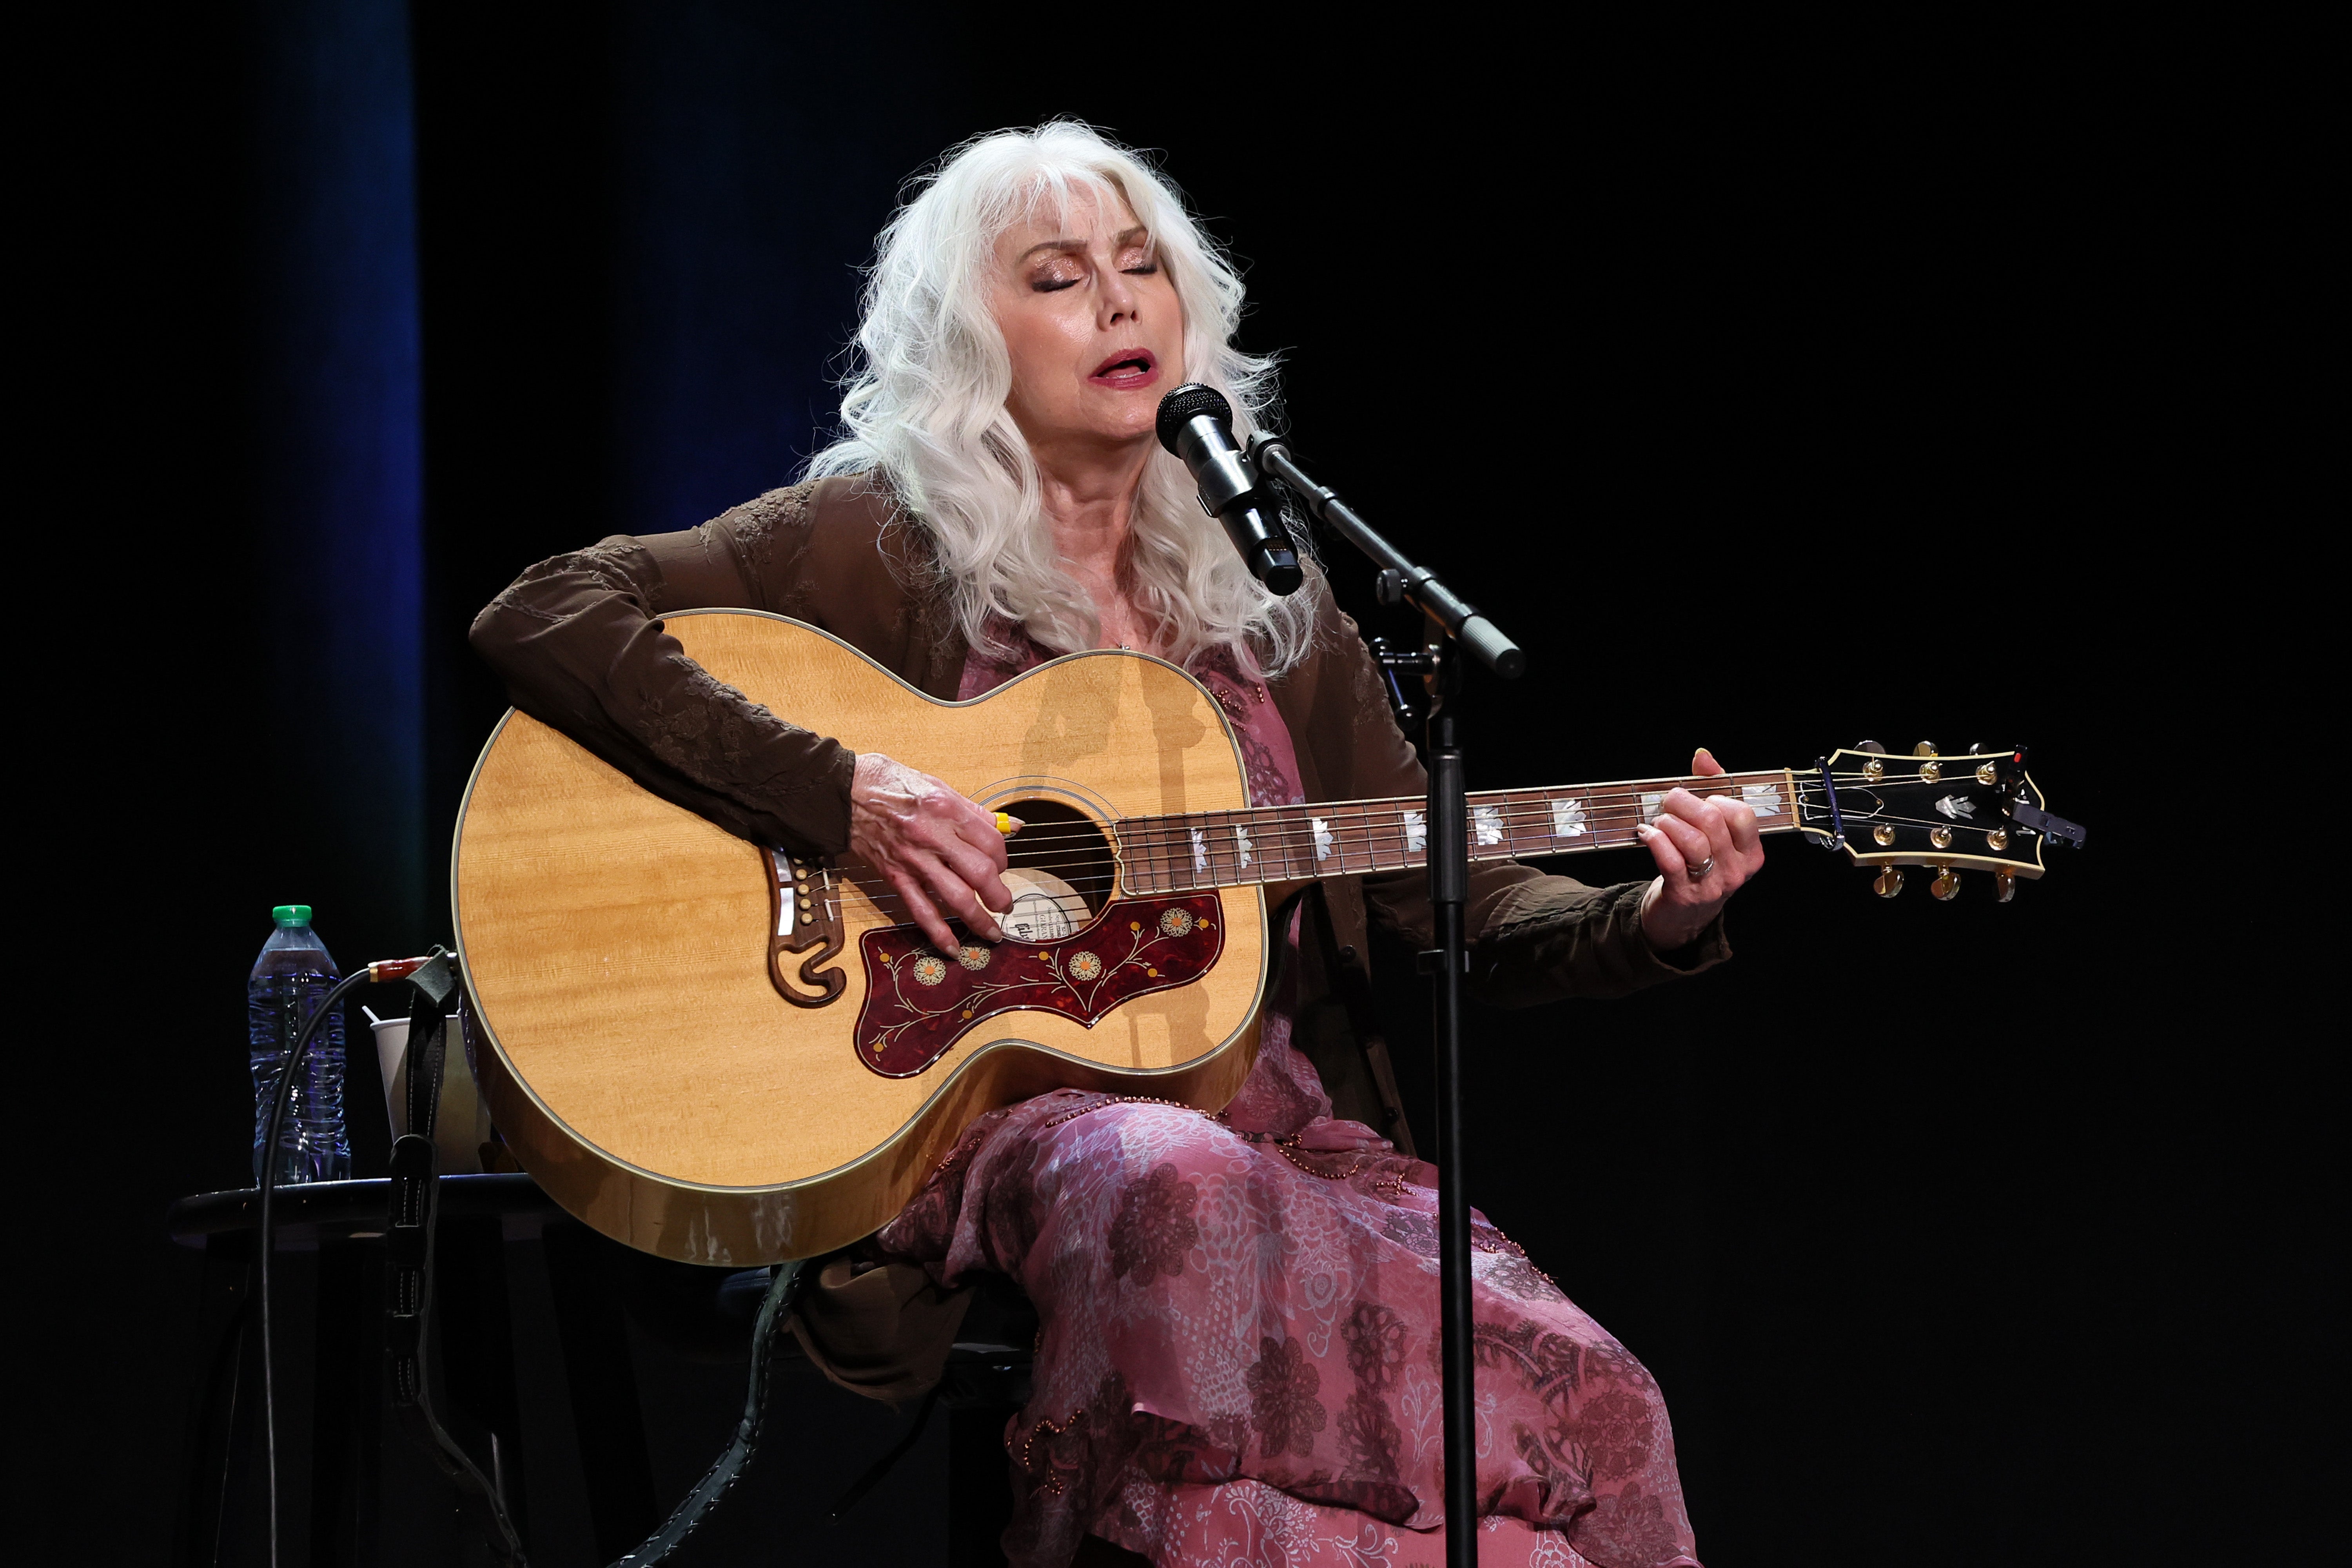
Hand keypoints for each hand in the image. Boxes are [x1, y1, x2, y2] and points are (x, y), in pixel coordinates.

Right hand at [848, 752, 1012, 951]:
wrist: (846, 792)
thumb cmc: (892, 785)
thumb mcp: (939, 787)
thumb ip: (975, 811)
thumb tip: (1010, 826)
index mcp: (947, 810)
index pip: (991, 843)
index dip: (1004, 860)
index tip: (1002, 867)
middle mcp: (933, 836)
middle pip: (980, 873)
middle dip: (999, 895)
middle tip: (1005, 905)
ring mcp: (913, 860)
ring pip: (956, 897)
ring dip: (979, 919)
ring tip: (992, 931)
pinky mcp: (895, 876)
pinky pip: (920, 910)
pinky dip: (938, 932)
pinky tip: (952, 947)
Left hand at [1636, 747, 1764, 951]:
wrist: (1682, 917)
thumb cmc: (1699, 865)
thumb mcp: (1714, 832)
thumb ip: (1713, 790)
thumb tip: (1703, 756)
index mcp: (1750, 852)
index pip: (1741, 814)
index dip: (1715, 798)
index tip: (1699, 799)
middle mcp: (1736, 869)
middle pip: (1711, 822)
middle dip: (1683, 802)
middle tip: (1668, 802)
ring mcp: (1711, 885)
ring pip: (1692, 840)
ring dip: (1667, 822)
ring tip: (1658, 821)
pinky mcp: (1684, 895)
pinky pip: (1670, 860)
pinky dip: (1654, 839)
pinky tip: (1645, 833)